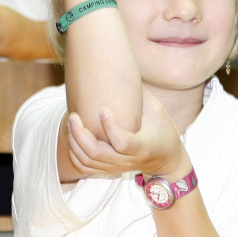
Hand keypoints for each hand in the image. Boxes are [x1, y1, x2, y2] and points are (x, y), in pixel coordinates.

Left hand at [66, 89, 189, 180]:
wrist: (166, 160)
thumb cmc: (163, 130)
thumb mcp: (157, 111)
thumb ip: (140, 95)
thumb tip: (124, 66)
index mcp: (143, 145)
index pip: (122, 142)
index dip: (110, 127)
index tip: (103, 109)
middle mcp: (128, 160)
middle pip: (98, 153)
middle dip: (81, 134)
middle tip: (74, 115)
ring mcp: (117, 167)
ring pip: (89, 161)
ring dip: (75, 142)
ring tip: (71, 121)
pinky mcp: (109, 170)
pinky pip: (85, 168)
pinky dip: (74, 153)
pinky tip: (72, 135)